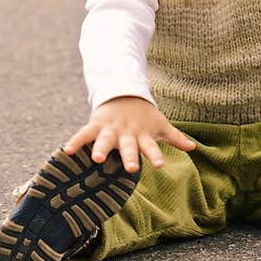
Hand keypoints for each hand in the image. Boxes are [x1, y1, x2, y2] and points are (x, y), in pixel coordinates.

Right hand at [63, 95, 196, 173]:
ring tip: (97, 158)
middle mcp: (126, 134)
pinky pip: (84, 134)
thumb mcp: (160, 124)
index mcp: (142, 135)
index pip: (150, 147)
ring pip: (105, 140)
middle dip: (128, 157)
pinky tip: (66, 151)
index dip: (155, 156)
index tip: (160, 166)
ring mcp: (110, 129)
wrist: (124, 92)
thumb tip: (194, 148)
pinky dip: (76, 142)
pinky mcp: (96, 125)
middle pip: (127, 147)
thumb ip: (175, 137)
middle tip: (130, 168)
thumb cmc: (144, 115)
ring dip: (101, 148)